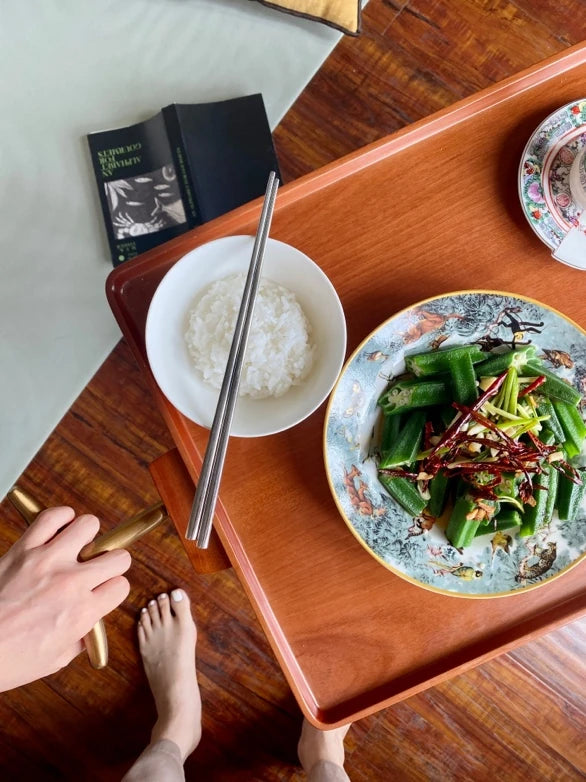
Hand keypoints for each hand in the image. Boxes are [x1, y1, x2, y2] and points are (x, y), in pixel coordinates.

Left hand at [0, 506, 130, 691]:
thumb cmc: (6, 659)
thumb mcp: (56, 659)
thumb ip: (80, 637)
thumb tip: (89, 622)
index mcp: (82, 612)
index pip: (121, 586)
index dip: (113, 589)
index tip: (103, 591)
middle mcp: (71, 583)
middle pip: (118, 557)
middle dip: (111, 565)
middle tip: (96, 570)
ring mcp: (48, 561)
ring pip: (89, 526)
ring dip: (88, 537)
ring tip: (78, 546)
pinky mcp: (25, 548)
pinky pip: (53, 517)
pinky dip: (62, 517)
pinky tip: (61, 527)